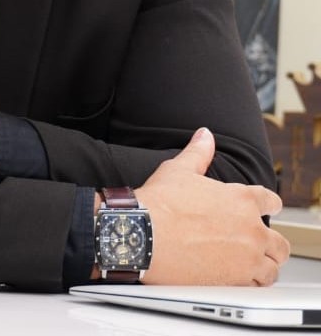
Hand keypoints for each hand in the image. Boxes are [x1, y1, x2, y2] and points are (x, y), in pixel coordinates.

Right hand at [136, 127, 289, 285]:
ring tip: (248, 264)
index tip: (266, 208)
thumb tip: (205, 135)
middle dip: (270, 243)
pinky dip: (249, 282)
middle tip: (256, 243)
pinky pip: (255, 286)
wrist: (143, 235)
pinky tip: (237, 278)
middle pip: (279, 242)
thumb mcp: (179, 170)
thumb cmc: (160, 203)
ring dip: (263, 265)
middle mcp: (250, 229)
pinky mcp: (234, 282)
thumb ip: (198, 152)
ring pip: (271, 268)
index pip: (270, 201)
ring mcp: (246, 258)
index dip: (269, 205)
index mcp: (241, 199)